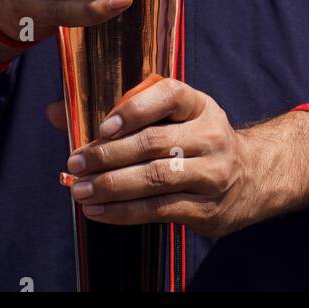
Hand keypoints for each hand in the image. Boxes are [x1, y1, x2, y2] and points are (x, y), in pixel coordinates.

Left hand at [54, 78, 308, 238]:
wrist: (253, 178)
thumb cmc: (195, 139)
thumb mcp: (172, 117)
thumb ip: (117, 112)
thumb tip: (55, 112)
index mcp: (199, 104)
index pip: (169, 95)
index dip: (134, 110)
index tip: (102, 126)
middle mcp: (210, 135)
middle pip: (154, 144)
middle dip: (108, 154)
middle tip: (75, 162)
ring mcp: (212, 174)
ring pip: (155, 179)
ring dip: (111, 186)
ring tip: (79, 189)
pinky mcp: (207, 209)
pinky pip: (159, 210)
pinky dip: (123, 212)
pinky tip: (97, 210)